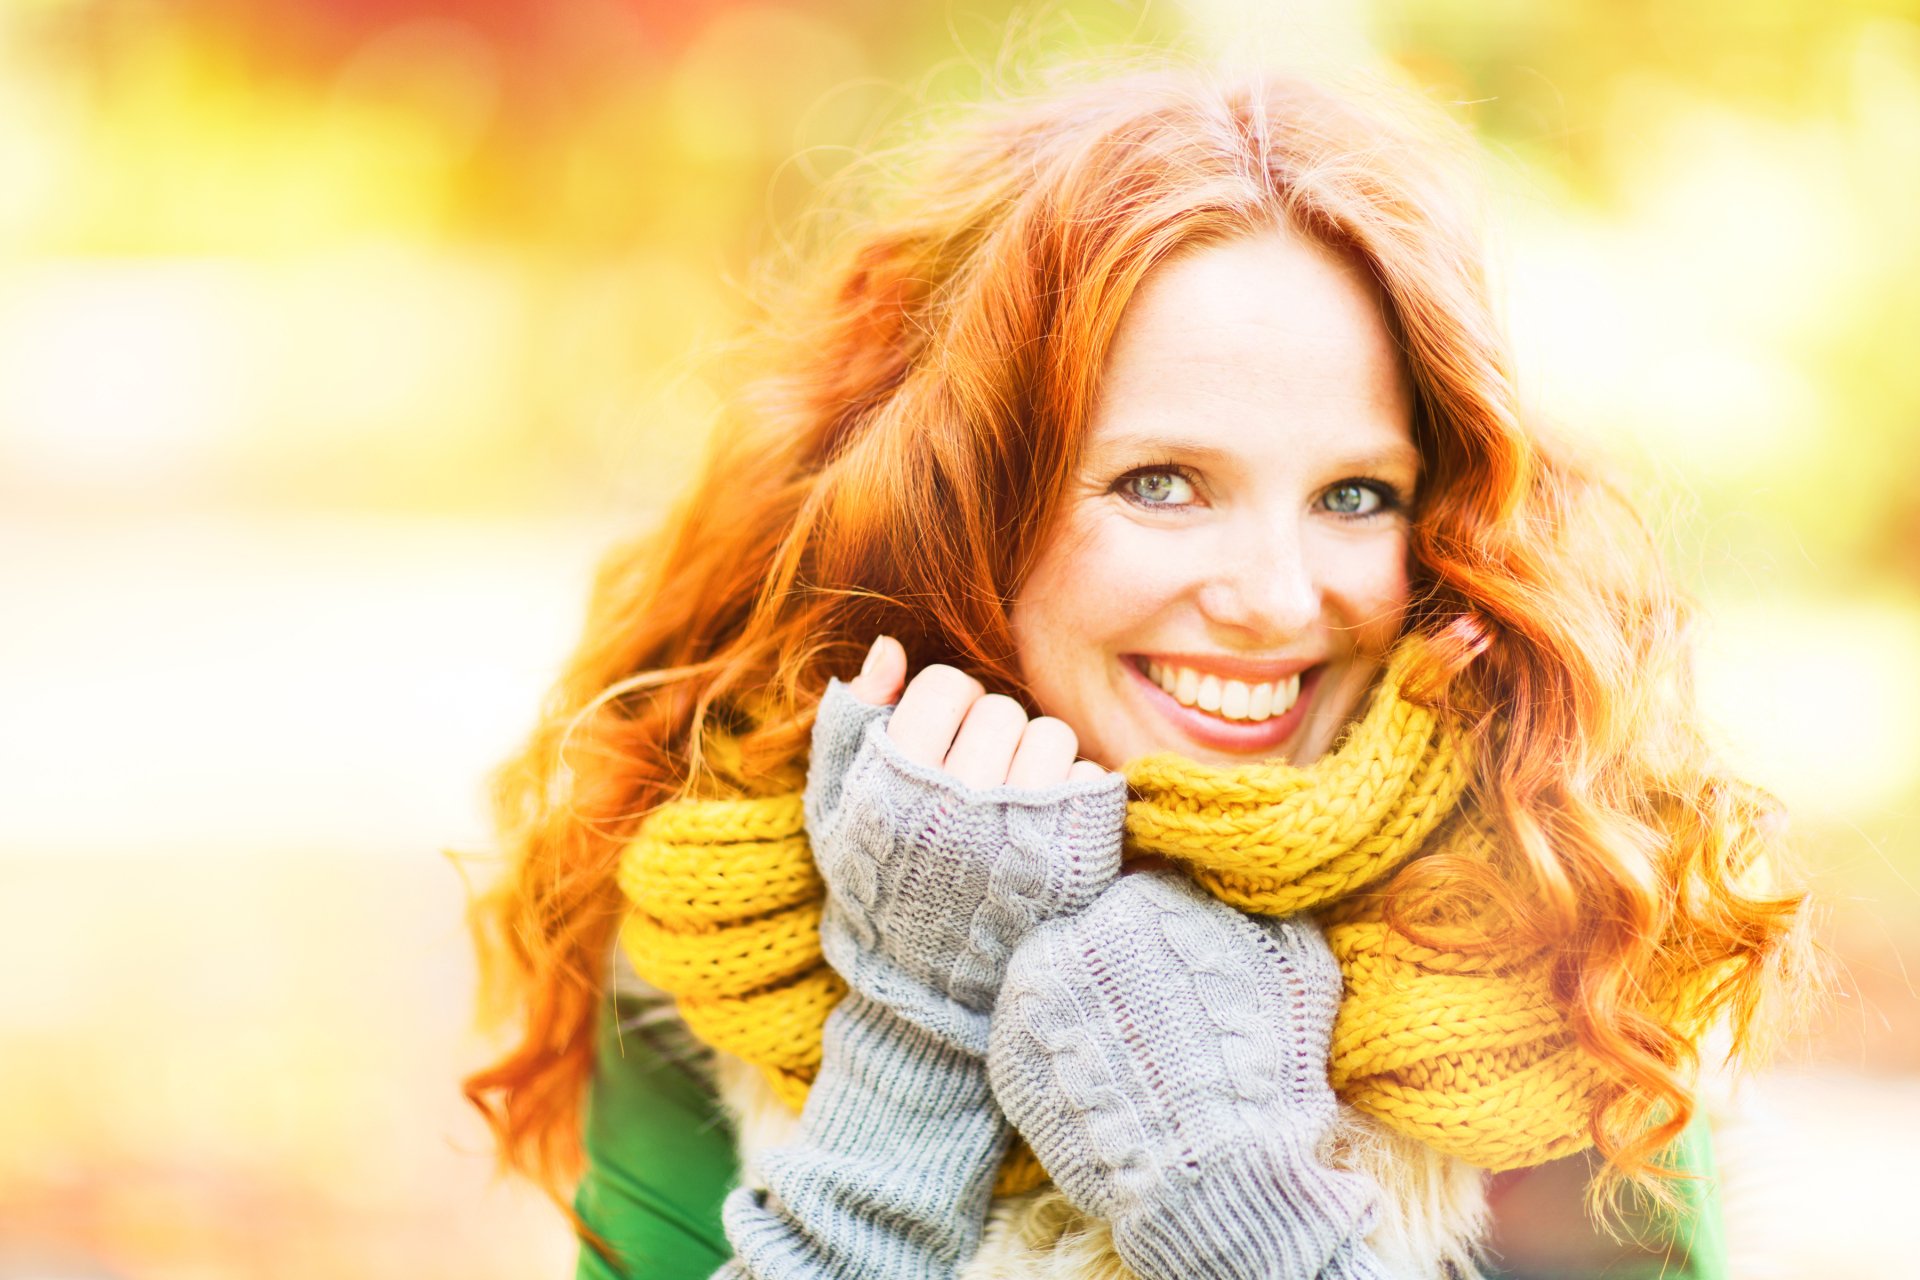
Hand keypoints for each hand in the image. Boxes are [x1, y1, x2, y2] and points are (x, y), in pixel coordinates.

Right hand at [801, 637, 1127, 1041]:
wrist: (927, 998)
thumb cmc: (878, 887)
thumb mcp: (838, 808)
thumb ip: (851, 723)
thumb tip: (891, 649)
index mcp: (894, 785)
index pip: (945, 687)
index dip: (944, 709)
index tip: (939, 747)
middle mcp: (956, 806)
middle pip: (1000, 710)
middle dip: (991, 736)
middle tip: (977, 779)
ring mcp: (1018, 835)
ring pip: (1050, 737)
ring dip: (1035, 760)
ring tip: (1014, 803)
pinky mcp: (1071, 861)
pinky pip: (1089, 780)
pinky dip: (1073, 797)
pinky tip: (1045, 831)